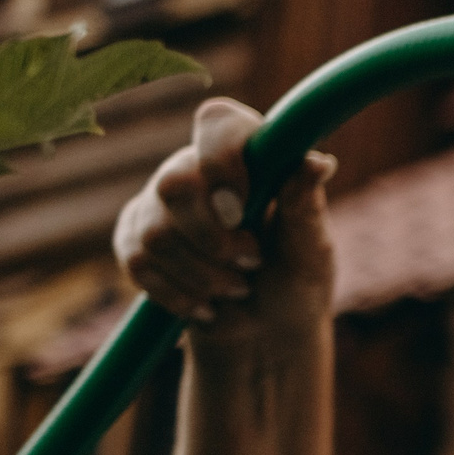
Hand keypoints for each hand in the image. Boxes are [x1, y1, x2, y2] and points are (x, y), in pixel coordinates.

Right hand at [115, 98, 335, 347]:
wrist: (266, 331)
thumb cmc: (296, 280)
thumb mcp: (310, 248)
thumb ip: (304, 205)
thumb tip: (318, 161)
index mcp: (246, 158)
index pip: (217, 122)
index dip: (222, 161)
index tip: (242, 211)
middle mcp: (197, 170)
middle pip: (174, 183)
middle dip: (214, 239)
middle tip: (252, 263)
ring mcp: (160, 205)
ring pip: (156, 233)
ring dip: (204, 275)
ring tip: (238, 289)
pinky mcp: (135, 241)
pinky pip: (138, 263)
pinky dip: (180, 294)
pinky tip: (207, 304)